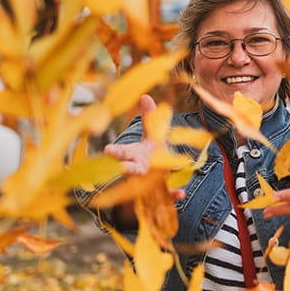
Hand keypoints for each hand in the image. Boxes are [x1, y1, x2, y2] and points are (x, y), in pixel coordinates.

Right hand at [103, 95, 184, 226]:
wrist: (157, 178)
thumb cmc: (150, 154)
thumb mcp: (151, 136)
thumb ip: (149, 118)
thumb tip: (145, 95)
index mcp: (133, 155)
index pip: (122, 152)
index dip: (115, 152)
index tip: (107, 150)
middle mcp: (138, 170)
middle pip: (130, 170)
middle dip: (126, 168)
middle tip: (122, 168)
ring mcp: (148, 183)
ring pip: (146, 185)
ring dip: (148, 184)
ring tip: (148, 184)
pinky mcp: (161, 192)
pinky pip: (167, 195)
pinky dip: (173, 195)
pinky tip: (182, 193)